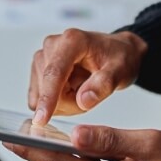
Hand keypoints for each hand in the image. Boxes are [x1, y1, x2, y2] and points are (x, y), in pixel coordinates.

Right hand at [29, 29, 146, 124]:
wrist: (116, 50)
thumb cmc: (118, 57)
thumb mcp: (121, 70)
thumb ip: (105, 84)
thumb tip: (83, 100)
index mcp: (72, 41)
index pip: (54, 72)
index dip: (48, 97)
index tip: (42, 119)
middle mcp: (53, 45)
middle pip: (49, 88)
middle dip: (69, 101)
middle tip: (92, 92)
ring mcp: (43, 56)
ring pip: (43, 95)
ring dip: (64, 101)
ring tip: (84, 88)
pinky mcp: (38, 69)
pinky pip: (40, 97)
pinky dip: (57, 101)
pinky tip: (72, 90)